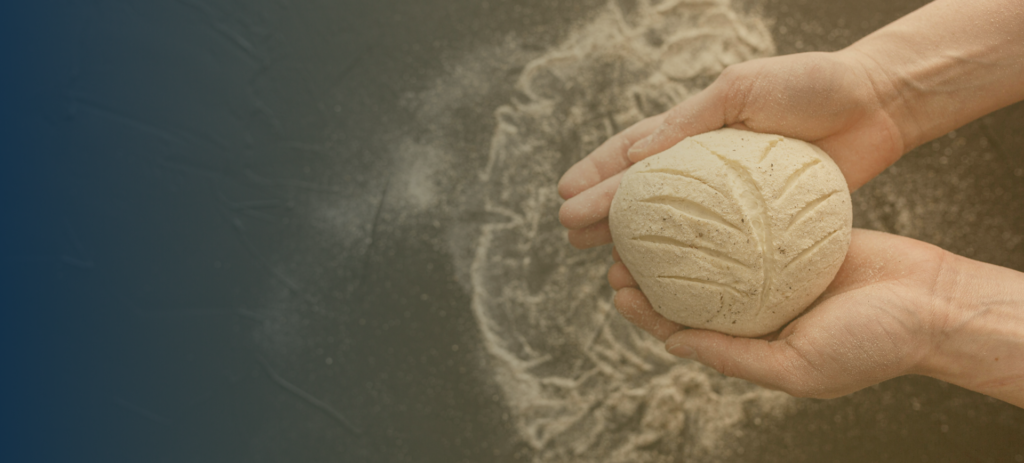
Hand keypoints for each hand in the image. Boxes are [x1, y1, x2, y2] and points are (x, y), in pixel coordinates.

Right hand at [558, 51, 904, 248]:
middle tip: (572, 238)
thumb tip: (635, 156)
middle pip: (642, 194)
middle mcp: (704, 164)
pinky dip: (689, 262)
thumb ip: (689, 121)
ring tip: (608, 266)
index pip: (631, 154)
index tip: (564, 199)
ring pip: (673, 224)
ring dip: (637, 243)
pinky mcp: (763, 222)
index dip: (596, 175)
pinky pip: (719, 247)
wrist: (876, 105)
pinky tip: (669, 279)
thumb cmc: (810, 86)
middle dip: (603, 214)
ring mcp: (732, 196)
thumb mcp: (742, 89)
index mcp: (693, 128)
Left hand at [610, 229, 943, 397]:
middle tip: (618, 250)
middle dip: (652, 272)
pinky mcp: (797, 238)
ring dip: (681, 241)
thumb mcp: (797, 368)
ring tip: (646, 220)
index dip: (647, 312)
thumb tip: (675, 345)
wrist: (934, 303)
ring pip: (715, 254)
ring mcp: (777, 272)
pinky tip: (697, 199)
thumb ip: (735, 358)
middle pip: (692, 288)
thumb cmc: (873, 343)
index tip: (617, 288)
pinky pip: (750, 225)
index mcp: (755, 342)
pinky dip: (722, 217)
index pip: (686, 328)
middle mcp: (759, 307)